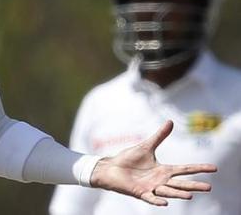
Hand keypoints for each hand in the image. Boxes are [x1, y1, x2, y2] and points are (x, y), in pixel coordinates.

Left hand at [90, 120, 216, 205]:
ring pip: (168, 192)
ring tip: (191, 195)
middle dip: (195, 185)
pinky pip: (151, 198)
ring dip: (178, 194)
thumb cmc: (129, 159)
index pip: (185, 170)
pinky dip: (157, 200)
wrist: (112, 168)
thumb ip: (159, 136)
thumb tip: (170, 121)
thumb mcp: (146, 146)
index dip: (199, 169)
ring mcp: (152, 188)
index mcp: (164, 170)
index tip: (214, 168)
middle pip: (181, 184)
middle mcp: (161, 181)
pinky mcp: (141, 193)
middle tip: (209, 187)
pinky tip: (165, 202)